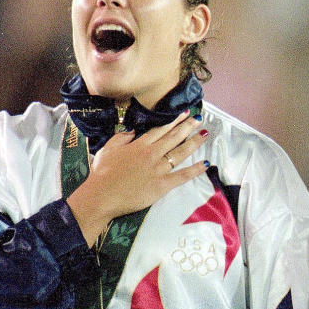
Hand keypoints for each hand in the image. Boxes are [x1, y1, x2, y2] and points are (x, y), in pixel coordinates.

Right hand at [67, 111, 209, 244]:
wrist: (102, 195)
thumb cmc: (102, 173)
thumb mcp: (107, 149)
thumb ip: (121, 138)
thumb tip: (132, 131)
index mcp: (139, 145)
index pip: (161, 129)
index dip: (174, 120)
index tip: (185, 113)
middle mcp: (152, 154)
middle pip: (174, 137)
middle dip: (188, 126)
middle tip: (199, 119)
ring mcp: (159, 169)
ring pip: (180, 152)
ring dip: (194, 142)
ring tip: (205, 134)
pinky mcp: (163, 185)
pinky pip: (182, 176)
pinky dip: (195, 170)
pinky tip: (206, 163)